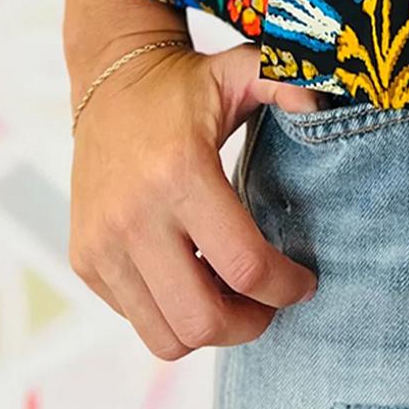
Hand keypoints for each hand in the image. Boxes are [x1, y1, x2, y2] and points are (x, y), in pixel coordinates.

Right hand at [68, 36, 326, 359]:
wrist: (109, 82)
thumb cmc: (186, 86)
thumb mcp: (241, 71)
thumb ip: (288, 82)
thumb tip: (323, 107)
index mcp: (180, 173)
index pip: (244, 265)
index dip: (285, 287)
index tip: (305, 283)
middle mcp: (133, 217)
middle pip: (202, 319)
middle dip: (250, 324)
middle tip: (271, 303)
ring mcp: (102, 245)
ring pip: (165, 337)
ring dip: (210, 328)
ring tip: (233, 295)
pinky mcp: (84, 260)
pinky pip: (136, 319)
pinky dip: (172, 314)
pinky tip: (195, 278)